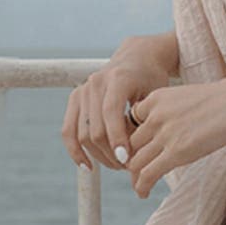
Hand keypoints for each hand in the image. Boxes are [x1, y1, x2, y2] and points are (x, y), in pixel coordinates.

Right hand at [61, 35, 176, 171]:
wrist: (137, 57)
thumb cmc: (152, 78)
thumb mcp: (156, 94)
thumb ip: (147, 119)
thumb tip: (140, 153)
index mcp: (118, 79)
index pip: (112, 114)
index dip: (118, 139)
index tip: (127, 160)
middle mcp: (95, 83)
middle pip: (95, 128)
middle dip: (111, 153)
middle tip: (128, 167)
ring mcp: (82, 91)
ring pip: (82, 133)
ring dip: (98, 155)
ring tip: (117, 165)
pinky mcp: (75, 98)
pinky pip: (68, 130)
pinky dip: (75, 150)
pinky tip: (87, 166)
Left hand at [126, 69, 225, 198]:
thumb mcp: (190, 98)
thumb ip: (173, 113)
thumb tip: (174, 132)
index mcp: (157, 98)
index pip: (132, 123)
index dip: (135, 139)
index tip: (140, 150)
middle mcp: (155, 115)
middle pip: (131, 144)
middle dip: (133, 159)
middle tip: (138, 172)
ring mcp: (165, 134)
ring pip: (136, 161)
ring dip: (135, 176)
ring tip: (140, 185)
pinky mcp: (177, 152)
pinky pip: (148, 173)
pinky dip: (141, 186)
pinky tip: (143, 193)